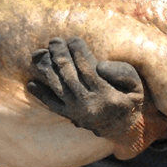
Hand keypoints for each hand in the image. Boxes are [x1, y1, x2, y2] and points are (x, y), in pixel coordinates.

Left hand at [27, 37, 143, 138]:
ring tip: (41, 53)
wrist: (124, 128)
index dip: (79, 52)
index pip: (88, 69)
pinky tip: (31, 83)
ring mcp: (77, 112)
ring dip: (48, 69)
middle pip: (69, 76)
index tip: (73, 38)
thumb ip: (122, 73)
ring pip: (58, 88)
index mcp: (107, 95)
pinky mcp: (70, 116)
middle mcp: (89, 105)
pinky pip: (52, 105)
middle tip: (54, 40)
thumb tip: (99, 65)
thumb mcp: (135, 85)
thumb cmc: (129, 98)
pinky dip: (41, 95)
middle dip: (60, 55)